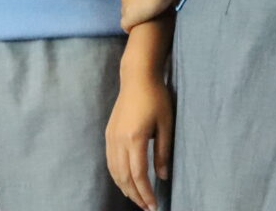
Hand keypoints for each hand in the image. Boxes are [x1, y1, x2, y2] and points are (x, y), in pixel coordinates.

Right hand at [105, 70, 172, 209]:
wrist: (137, 77)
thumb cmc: (156, 97)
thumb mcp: (166, 124)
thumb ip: (163, 152)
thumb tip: (162, 177)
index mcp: (135, 138)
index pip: (138, 175)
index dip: (146, 193)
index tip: (154, 206)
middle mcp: (119, 141)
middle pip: (124, 177)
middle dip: (136, 195)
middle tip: (147, 207)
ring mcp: (111, 137)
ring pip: (114, 171)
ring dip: (125, 188)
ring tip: (137, 199)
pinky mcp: (108, 134)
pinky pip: (110, 162)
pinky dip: (117, 176)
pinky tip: (125, 182)